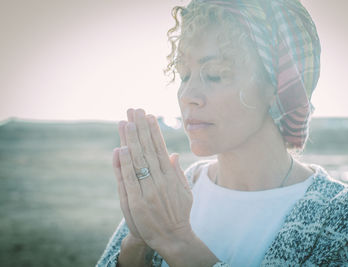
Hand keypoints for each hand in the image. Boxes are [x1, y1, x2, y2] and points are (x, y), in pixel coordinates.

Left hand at [113, 108, 193, 250]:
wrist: (173, 237)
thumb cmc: (179, 213)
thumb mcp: (185, 191)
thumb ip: (177, 172)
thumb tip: (173, 153)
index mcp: (171, 176)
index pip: (160, 148)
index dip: (154, 131)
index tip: (149, 116)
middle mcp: (161, 180)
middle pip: (148, 149)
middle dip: (141, 128)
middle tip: (134, 110)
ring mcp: (149, 191)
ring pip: (139, 161)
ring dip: (131, 140)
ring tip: (126, 122)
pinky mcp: (137, 202)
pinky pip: (130, 179)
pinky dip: (125, 164)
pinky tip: (121, 148)